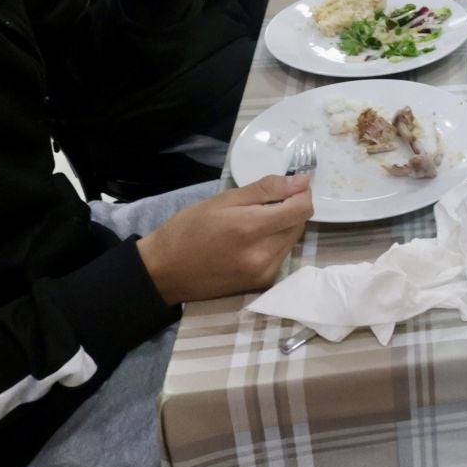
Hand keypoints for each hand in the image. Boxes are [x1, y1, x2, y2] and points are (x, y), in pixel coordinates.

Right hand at [136, 173, 313, 303]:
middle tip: (266, 202)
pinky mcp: (262, 283)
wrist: (164, 272)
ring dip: (283, 227)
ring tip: (255, 221)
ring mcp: (265, 273)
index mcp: (251, 229)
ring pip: (292, 240)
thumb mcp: (223, 200)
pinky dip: (274, 243)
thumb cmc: (188, 229)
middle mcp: (264, 255)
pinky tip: (252, 240)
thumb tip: (302, 182)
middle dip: (291, 209)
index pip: (302, 210)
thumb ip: (265, 190)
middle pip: (299, 225)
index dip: (302, 193)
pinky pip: (281, 255)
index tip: (292, 185)